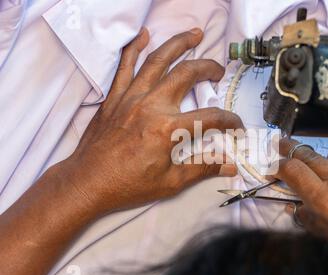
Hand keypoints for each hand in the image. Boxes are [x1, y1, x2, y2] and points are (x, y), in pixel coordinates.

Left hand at [58, 28, 242, 214]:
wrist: (88, 182)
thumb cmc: (129, 185)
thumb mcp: (171, 182)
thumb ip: (203, 168)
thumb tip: (230, 167)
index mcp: (167, 129)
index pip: (209, 118)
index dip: (229, 120)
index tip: (236, 125)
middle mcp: (151, 106)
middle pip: (186, 75)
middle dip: (208, 68)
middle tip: (218, 71)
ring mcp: (131, 98)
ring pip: (158, 61)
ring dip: (179, 44)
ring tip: (194, 34)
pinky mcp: (115, 97)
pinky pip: (125, 66)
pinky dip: (134, 49)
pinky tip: (144, 35)